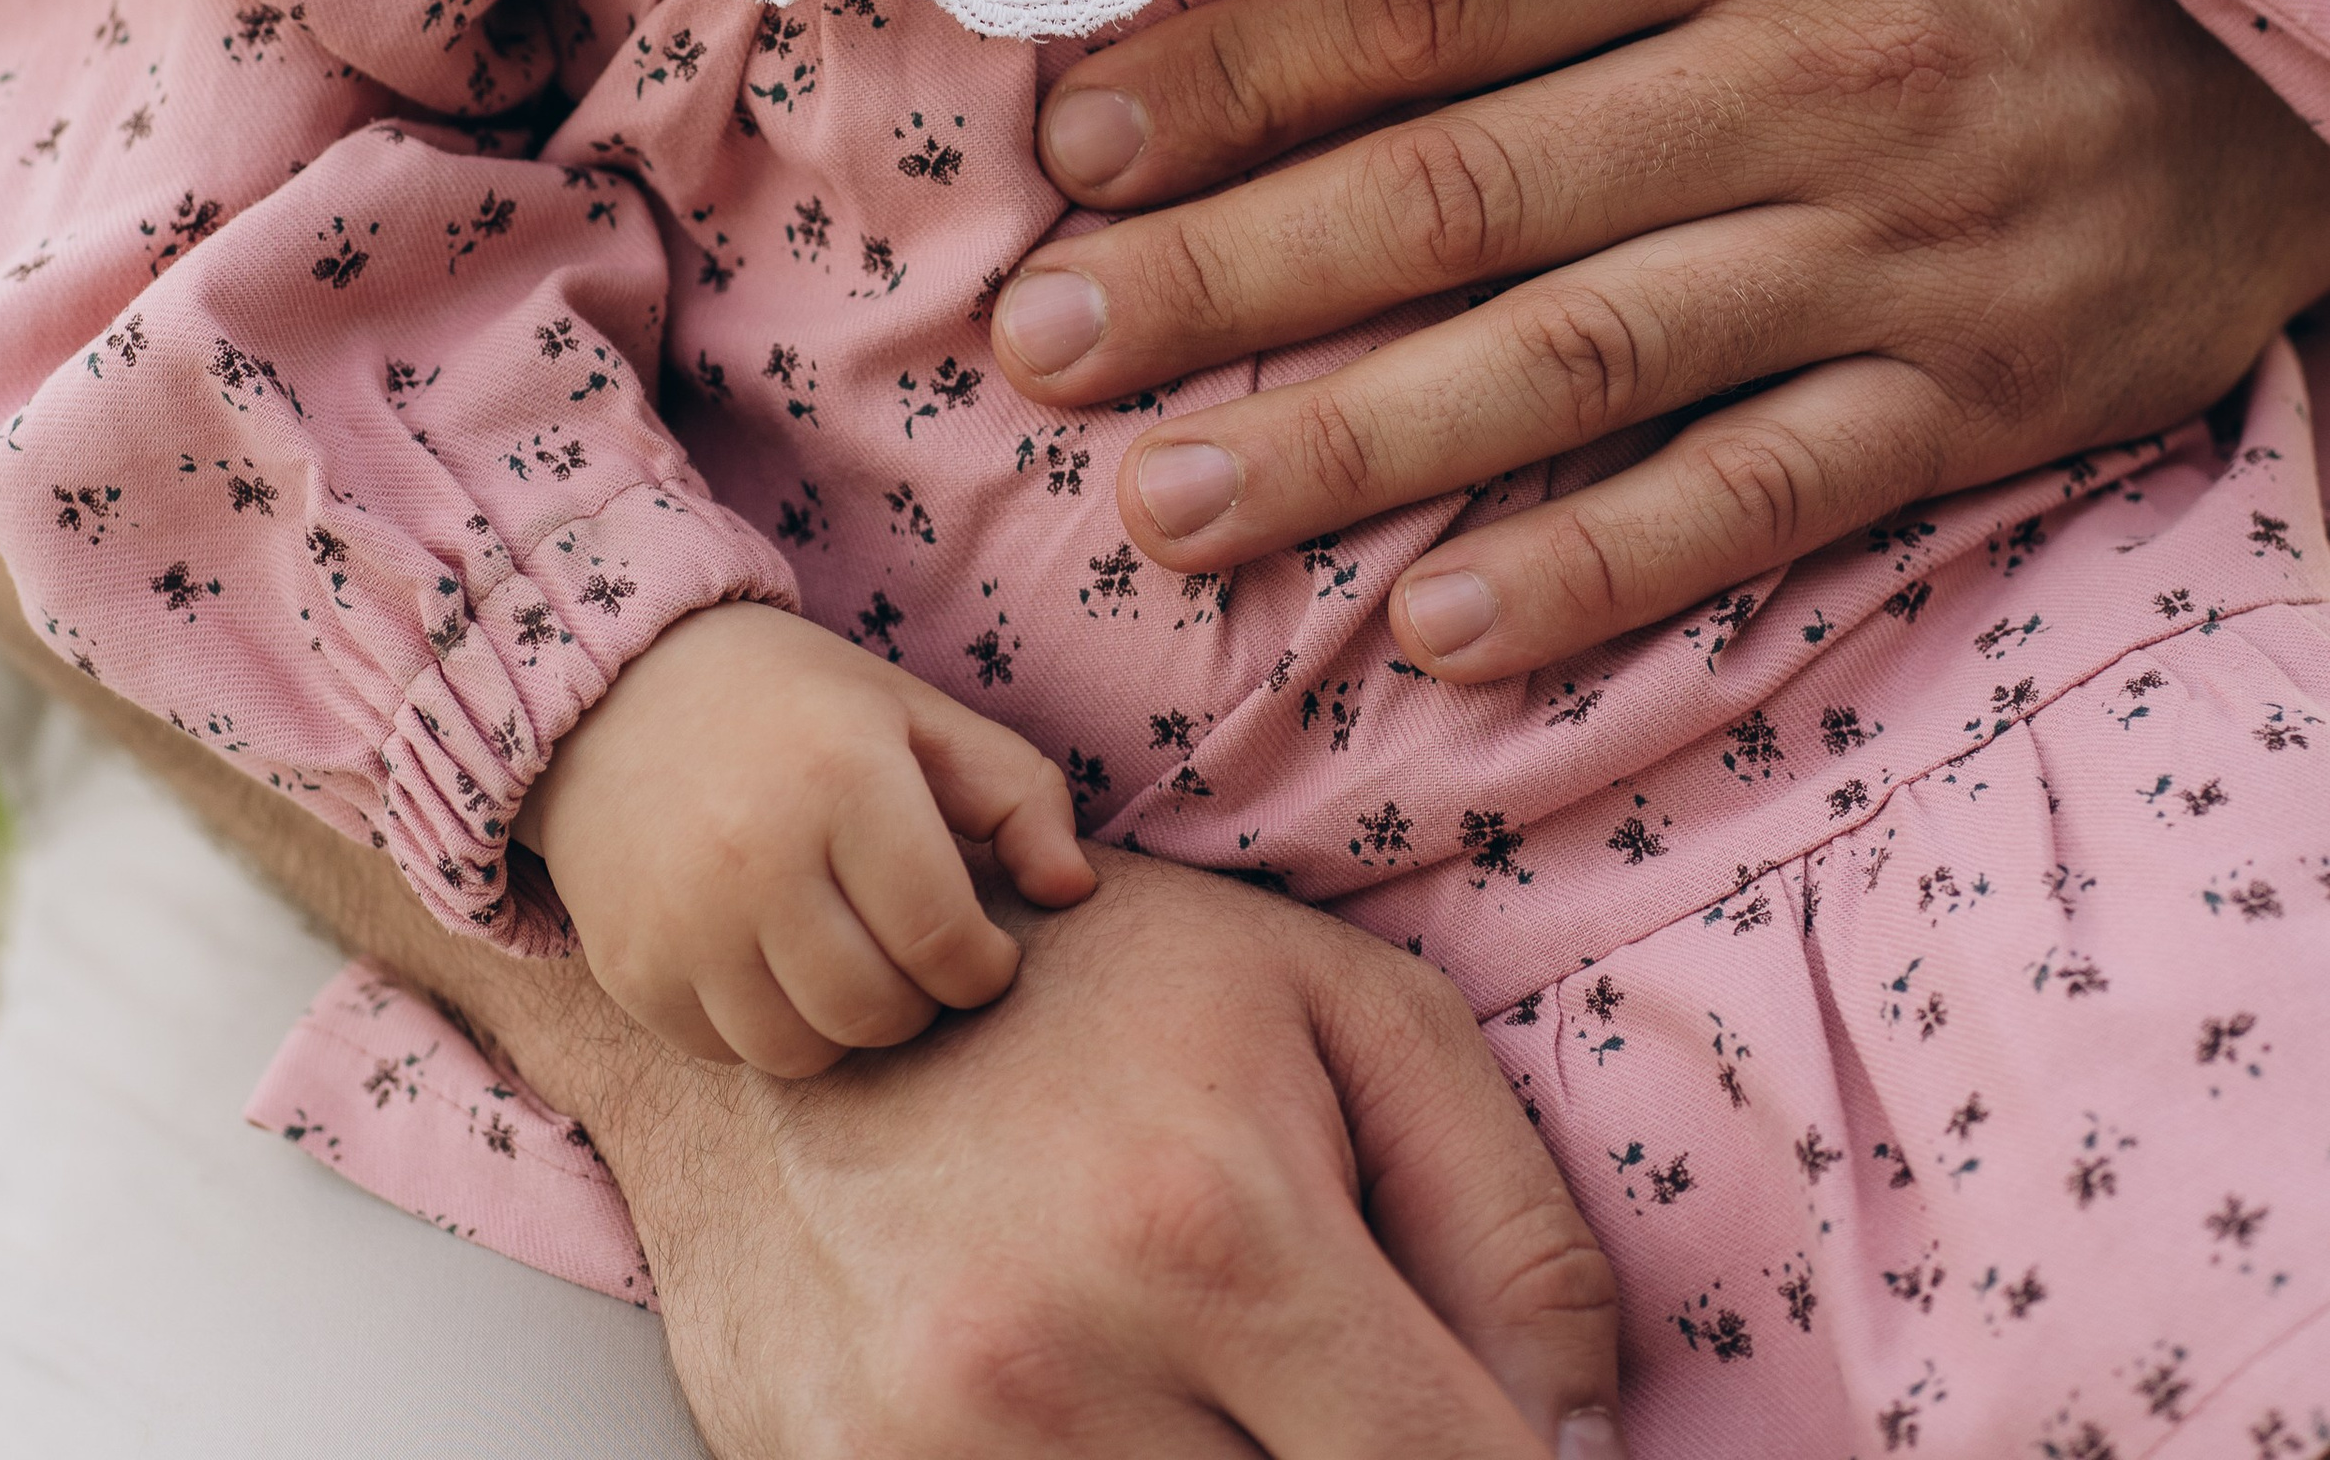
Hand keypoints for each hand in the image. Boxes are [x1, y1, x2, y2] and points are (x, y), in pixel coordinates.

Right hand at [526, 603, 1092, 1074]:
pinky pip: (729, 1055)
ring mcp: (685, 921)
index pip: (944, 940)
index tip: (983, 952)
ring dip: (846, 1026)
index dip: (984, 970)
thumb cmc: (793, 704)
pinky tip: (770, 961)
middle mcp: (757, 854)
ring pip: (806, 1053)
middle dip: (920, 1003)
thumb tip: (1076, 893)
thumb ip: (1016, 794)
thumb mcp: (914, 713)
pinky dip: (767, 1028)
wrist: (617, 690)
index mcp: (844, 777)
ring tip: (848, 959)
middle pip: (878, 1012)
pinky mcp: (633, 969)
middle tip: (914, 956)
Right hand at [615, 846, 1623, 1459]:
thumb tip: (1581, 1452)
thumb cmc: (1108, 985)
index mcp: (1218, 1232)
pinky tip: (1124, 1410)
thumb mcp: (1343, 1012)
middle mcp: (1065, 1370)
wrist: (800, 969)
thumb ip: (1510, 1224)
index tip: (1490, 1434)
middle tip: (1341, 1393)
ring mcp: (937, 1456)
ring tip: (1228, 1389)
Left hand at [992, 0, 2329, 682]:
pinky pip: (1756, 501)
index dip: (1242, 72)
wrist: (2283, 41)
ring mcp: (1897, 243)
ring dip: (1354, 444)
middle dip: (1230, 279)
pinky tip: (1432, 629)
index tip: (1070, 149)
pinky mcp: (1973, 394)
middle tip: (1040, 346)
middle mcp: (1819, 64)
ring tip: (1164, 505)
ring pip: (1578, 361)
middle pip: (1468, 188)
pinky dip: (1595, 573)